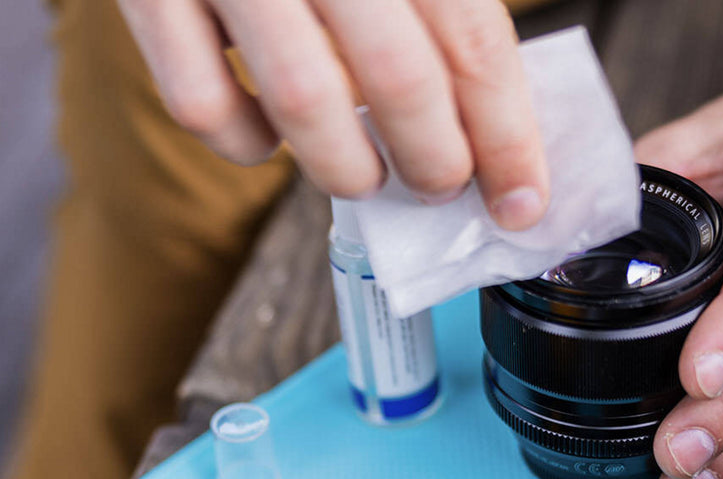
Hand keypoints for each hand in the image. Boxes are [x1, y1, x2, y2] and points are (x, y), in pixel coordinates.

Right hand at [116, 0, 548, 230]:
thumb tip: (491, 109)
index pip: (472, 37)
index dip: (506, 133)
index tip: (521, 198)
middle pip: (401, 79)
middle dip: (436, 162)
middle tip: (442, 187)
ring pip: (305, 103)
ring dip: (348, 169)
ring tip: (366, 176)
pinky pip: (201, 103)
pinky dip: (245, 144)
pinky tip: (270, 139)